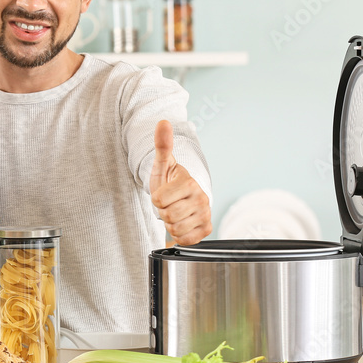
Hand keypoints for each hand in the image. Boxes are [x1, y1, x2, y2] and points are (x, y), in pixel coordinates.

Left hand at [150, 120, 211, 244]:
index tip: (162, 193)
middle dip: (163, 211)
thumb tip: (163, 123)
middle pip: (168, 216)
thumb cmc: (169, 180)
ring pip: (175, 229)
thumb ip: (162, 144)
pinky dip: (179, 234)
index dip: (156, 199)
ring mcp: (205, 214)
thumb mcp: (162, 163)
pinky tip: (182, 222)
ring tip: (175, 211)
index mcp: (189, 183)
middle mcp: (201, 198)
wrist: (181, 195)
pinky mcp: (207, 229)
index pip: (159, 200)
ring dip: (170, 223)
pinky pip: (185, 239)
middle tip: (168, 203)